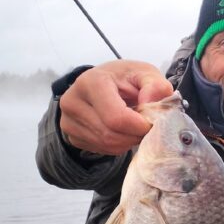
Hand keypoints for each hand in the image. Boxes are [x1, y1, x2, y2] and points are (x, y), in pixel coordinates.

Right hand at [58, 60, 172, 154]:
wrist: (104, 82)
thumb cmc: (126, 78)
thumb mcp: (145, 74)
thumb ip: (156, 86)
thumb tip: (151, 102)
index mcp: (91, 82)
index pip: (116, 118)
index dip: (139, 126)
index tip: (151, 122)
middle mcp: (73, 102)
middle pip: (110, 135)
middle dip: (135, 135)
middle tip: (146, 127)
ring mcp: (68, 121)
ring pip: (106, 145)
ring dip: (128, 141)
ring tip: (134, 127)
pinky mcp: (71, 136)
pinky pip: (101, 149)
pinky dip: (117, 145)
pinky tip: (121, 131)